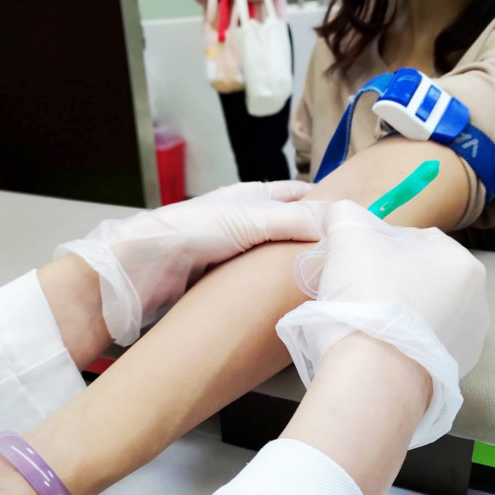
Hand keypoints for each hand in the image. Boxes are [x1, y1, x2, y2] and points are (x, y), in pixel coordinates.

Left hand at [57, 181, 324, 344]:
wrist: (144, 266)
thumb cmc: (191, 230)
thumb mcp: (249, 219)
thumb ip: (292, 219)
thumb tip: (334, 225)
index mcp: (252, 196)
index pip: (298, 194)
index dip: (323, 203)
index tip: (350, 220)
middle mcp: (246, 221)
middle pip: (289, 227)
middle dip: (312, 239)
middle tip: (343, 258)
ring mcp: (235, 251)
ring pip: (274, 257)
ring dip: (292, 267)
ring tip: (324, 281)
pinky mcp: (224, 278)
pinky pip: (257, 281)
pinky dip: (273, 287)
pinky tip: (290, 299)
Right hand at [295, 200, 488, 375]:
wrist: (372, 376)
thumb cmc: (368, 298)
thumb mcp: (348, 236)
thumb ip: (344, 214)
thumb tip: (338, 214)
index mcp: (463, 264)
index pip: (417, 239)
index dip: (379, 245)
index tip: (354, 261)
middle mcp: (476, 303)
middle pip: (420, 277)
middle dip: (389, 279)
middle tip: (355, 290)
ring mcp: (467, 342)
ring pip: (421, 313)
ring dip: (395, 312)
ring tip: (363, 322)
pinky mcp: (451, 373)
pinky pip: (419, 346)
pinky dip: (400, 343)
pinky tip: (376, 347)